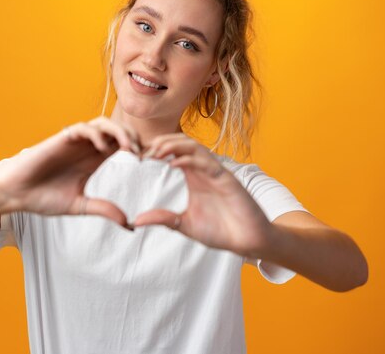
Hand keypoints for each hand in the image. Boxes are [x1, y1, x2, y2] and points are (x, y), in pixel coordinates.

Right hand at [0, 117, 140, 228]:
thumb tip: (128, 224)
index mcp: (94, 160)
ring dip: (120, 133)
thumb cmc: (42, 197)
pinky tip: (103, 150)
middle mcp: (87, 147)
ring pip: (104, 123)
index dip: (141, 150)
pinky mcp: (60, 139)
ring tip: (129, 150)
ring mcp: (74, 142)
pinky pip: (83, 128)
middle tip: (146, 156)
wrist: (15, 193)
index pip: (124, 146)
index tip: (155, 163)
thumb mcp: (80, 206)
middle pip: (119, 131)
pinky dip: (96, 134)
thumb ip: (103, 210)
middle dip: (136, 139)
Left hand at [134, 133, 273, 256]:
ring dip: (174, 145)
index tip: (138, 157)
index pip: (174, 152)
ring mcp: (216, 173)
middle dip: (162, 142)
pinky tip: (173, 164)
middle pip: (183, 142)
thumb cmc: (221, 231)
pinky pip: (207, 163)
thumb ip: (163, 219)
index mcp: (194, 176)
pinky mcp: (227, 180)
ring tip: (156, 151)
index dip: (156, 150)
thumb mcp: (184, 225)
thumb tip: (136, 220)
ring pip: (195, 147)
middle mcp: (204, 170)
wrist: (248, 241)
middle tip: (143, 151)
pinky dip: (190, 160)